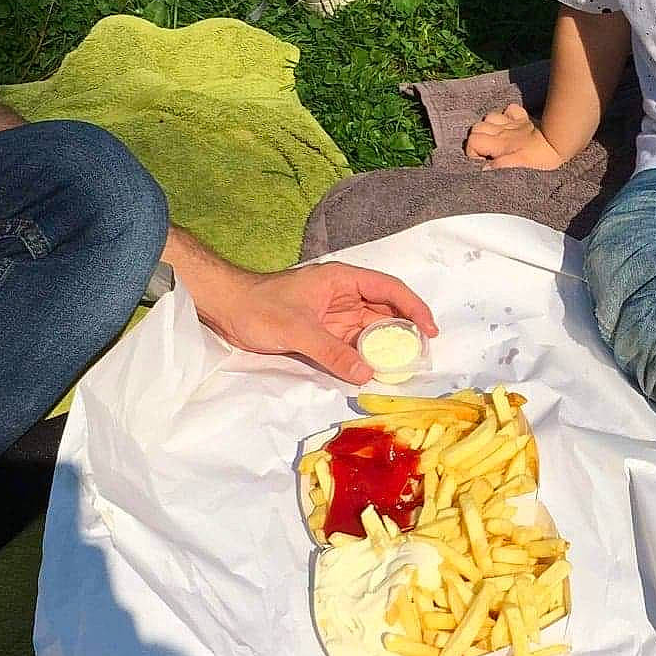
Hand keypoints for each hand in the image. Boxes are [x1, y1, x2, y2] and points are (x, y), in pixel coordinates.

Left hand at [194, 262, 438, 386]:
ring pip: (370, 329)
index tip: (429, 331)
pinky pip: (352, 343)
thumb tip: (367, 374)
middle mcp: (343, 295)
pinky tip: (373, 370)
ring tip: (403, 366)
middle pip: (385, 310)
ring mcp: (334, 314)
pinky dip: (364, 356)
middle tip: (421, 356)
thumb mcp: (298, 330)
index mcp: (342, 280)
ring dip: (385, 347)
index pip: (389, 289)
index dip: (413, 307)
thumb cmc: (259, 307)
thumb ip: (333, 352)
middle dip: (405, 331)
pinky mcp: (323, 331)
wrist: (225, 308)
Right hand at [465, 103, 564, 171]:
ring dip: (490, 127)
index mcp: (499, 144)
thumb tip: (483, 169)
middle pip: (477, 128)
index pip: (472, 141)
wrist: (558, 143)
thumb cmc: (539, 159)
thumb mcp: (517, 168)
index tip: (483, 161)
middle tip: (488, 152)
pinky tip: (510, 125)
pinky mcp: (523, 119)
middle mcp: (502, 131)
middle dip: (478, 139)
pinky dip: (507, 115)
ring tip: (497, 139)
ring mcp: (512, 123)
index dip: (473, 152)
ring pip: (490, 117)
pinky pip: (510, 109)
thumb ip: (498, 167)